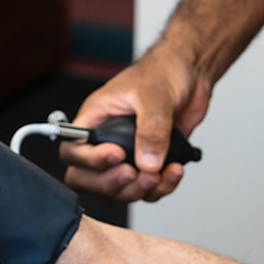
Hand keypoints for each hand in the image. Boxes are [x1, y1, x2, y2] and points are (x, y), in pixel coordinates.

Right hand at [59, 42, 209, 202]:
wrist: (190, 74)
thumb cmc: (162, 72)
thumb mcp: (154, 96)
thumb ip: (151, 130)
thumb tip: (147, 163)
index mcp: (96, 118)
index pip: (72, 150)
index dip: (88, 161)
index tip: (117, 155)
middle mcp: (107, 139)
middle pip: (87, 179)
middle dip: (110, 185)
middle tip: (133, 174)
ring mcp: (128, 154)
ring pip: (117, 191)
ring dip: (138, 191)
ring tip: (158, 176)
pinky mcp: (150, 163)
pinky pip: (147, 189)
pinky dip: (161, 188)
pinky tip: (174, 171)